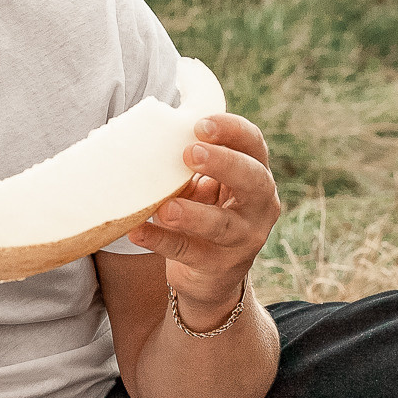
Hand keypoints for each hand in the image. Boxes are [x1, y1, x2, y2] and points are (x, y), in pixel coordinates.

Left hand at [128, 113, 280, 314]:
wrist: (210, 274)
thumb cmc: (203, 212)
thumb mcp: (202, 185)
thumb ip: (188, 166)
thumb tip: (149, 138)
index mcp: (255, 175)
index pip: (254, 145)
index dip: (232, 131)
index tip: (200, 124)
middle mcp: (260, 205)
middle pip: (253, 179)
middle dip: (223, 163)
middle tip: (191, 152)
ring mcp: (244, 238)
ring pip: (222, 224)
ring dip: (192, 213)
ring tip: (166, 207)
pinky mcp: (219, 265)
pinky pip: (188, 251)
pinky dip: (161, 241)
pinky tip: (137, 231)